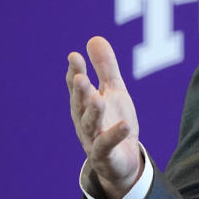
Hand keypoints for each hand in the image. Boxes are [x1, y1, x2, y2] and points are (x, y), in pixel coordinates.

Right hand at [67, 36, 142, 198]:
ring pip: (89, 125)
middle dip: (79, 91)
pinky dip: (115, 135)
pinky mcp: (105, 155)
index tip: (74, 56)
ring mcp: (93, 139)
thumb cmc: (114, 122)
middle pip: (80, 105)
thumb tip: (94, 38)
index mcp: (84, 105)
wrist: (124, 160)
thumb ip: (105, 67)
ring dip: (93, 112)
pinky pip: (108, 145)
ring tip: (98, 98)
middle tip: (80, 76)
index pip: (77, 86)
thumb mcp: (114, 91)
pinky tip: (125, 125)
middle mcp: (84, 121)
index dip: (75, 72)